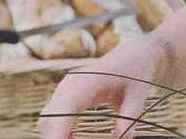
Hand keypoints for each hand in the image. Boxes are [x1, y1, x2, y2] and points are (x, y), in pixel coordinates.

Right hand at [38, 34, 171, 138]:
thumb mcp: (138, 96)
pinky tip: (73, 138)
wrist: (132, 56)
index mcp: (88, 80)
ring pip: (48, 115)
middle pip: (50, 114)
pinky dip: (58, 128)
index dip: (59, 130)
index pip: (65, 107)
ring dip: (55, 133)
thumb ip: (128, 119)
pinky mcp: (67, 93)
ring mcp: (66, 87)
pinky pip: (54, 113)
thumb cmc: (136, 74)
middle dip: (54, 135)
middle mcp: (71, 83)